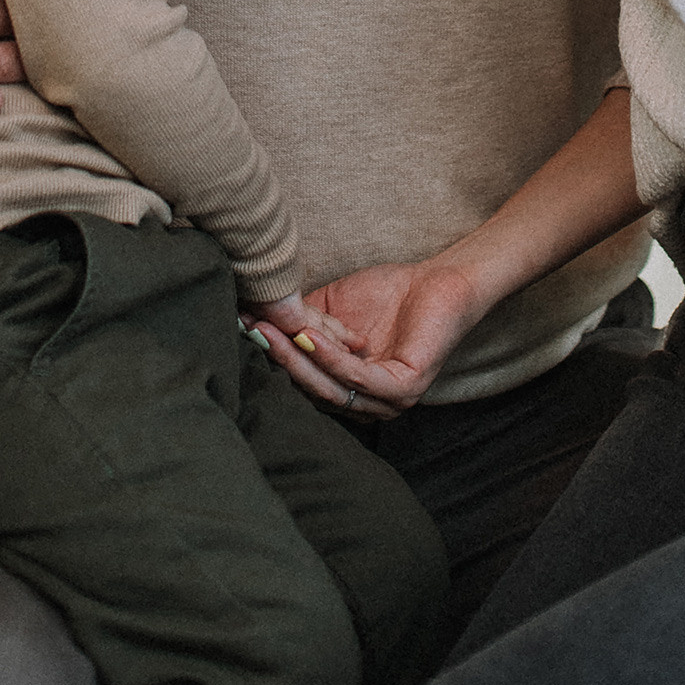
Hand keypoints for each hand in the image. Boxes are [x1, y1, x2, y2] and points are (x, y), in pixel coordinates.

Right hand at [253, 258, 484, 420]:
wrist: (440, 280)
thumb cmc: (389, 294)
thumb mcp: (332, 309)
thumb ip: (301, 321)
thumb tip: (257, 319)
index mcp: (349, 390)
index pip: (303, 383)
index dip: (273, 356)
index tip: (245, 326)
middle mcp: (366, 404)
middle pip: (311, 389)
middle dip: (278, 359)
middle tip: (251, 330)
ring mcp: (387, 402)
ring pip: (330, 388)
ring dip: (297, 359)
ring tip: (272, 331)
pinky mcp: (405, 389)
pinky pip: (357, 378)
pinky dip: (330, 358)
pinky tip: (310, 335)